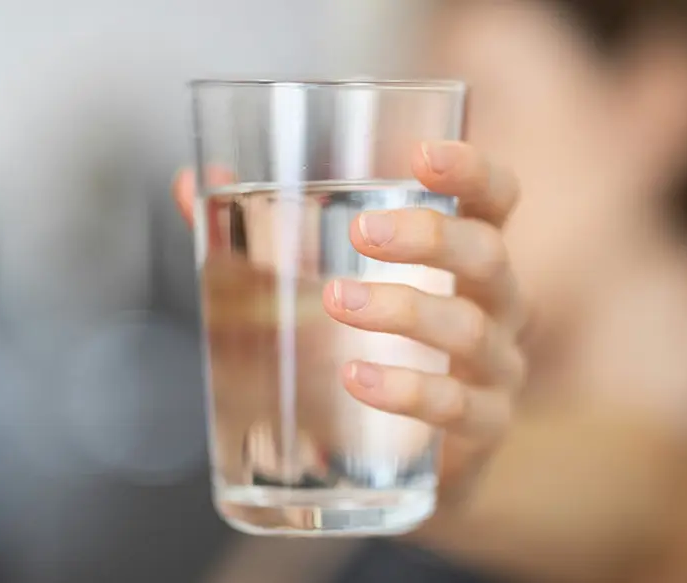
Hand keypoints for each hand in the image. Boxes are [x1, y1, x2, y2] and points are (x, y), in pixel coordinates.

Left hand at [174, 141, 525, 505]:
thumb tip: (190, 184)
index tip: (421, 155)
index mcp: (464, 256)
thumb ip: (260, 233)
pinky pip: (457, 407)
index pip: (495, 198)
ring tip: (338, 302)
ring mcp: (496, 368)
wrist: (403, 459)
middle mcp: (495, 305)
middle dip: (428, 237)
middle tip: (361, 233)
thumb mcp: (324, 283)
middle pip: (488, 255)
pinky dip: (407, 390)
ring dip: (402, 310)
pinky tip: (357, 378)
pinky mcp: (482, 427)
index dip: (472, 170)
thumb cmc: (371, 347)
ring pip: (468, 328)